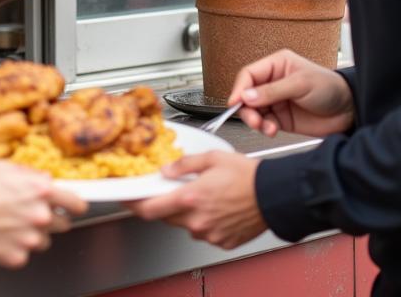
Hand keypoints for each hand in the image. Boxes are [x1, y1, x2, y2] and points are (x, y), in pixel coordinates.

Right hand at [0, 162, 86, 268]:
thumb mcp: (4, 167)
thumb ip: (30, 175)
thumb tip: (42, 179)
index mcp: (40, 191)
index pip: (77, 203)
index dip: (75, 205)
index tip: (74, 207)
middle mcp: (40, 216)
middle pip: (62, 223)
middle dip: (50, 218)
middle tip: (30, 212)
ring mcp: (29, 239)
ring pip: (44, 240)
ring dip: (33, 234)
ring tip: (11, 224)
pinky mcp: (16, 257)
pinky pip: (24, 253)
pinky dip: (16, 246)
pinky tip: (1, 235)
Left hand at [129, 151, 264, 248]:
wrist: (274, 195)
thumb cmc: (247, 175)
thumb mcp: (211, 158)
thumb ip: (183, 164)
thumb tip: (165, 170)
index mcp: (191, 198)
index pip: (150, 209)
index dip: (133, 204)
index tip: (126, 198)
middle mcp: (197, 220)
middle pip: (165, 217)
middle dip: (163, 203)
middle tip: (172, 189)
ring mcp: (209, 234)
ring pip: (184, 225)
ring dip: (185, 212)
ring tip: (204, 195)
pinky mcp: (221, 242)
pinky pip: (203, 232)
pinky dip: (203, 220)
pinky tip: (215, 207)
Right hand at [227, 48, 354, 138]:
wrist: (350, 111)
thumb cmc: (331, 88)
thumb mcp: (301, 84)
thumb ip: (273, 91)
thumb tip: (247, 96)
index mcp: (277, 65)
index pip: (249, 75)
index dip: (239, 88)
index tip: (235, 102)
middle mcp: (273, 82)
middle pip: (247, 94)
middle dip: (247, 108)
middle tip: (252, 119)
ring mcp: (276, 101)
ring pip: (253, 111)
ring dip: (255, 120)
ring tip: (264, 127)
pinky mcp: (281, 118)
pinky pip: (264, 123)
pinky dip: (264, 128)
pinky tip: (272, 130)